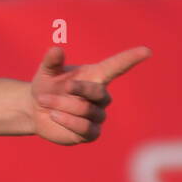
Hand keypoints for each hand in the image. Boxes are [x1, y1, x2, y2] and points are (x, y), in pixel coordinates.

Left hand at [29, 45, 151, 144]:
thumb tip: (56, 49)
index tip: (146, 50)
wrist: (35, 110)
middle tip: (61, 88)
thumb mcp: (46, 72)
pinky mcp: (91, 133)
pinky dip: (67, 121)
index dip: (131, 58)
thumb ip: (51, 61)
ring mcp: (97, 115)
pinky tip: (54, 116)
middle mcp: (100, 96)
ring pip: (86, 111)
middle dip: (78, 90)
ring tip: (45, 102)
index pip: (117, 66)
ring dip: (63, 105)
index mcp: (94, 76)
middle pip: (98, 92)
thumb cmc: (46, 86)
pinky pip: (85, 128)